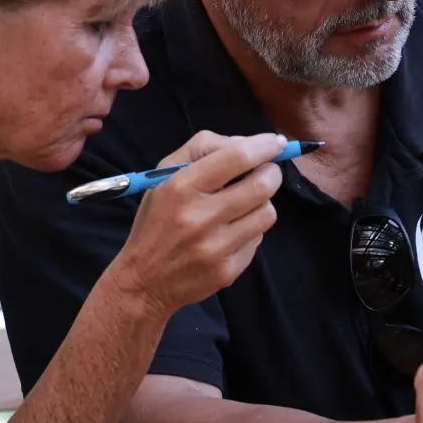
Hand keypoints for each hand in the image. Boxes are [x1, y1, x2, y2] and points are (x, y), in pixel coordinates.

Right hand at [103, 130, 284, 319]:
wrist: (145, 280)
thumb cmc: (157, 220)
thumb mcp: (164, 176)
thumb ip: (202, 149)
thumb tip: (248, 143)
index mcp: (181, 188)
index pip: (236, 158)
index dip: (264, 146)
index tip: (277, 142)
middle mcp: (200, 217)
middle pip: (262, 185)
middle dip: (271, 173)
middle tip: (265, 172)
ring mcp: (216, 247)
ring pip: (267, 213)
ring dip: (261, 203)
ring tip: (244, 205)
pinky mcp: (227, 271)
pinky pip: (258, 239)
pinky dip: (251, 230)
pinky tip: (231, 232)